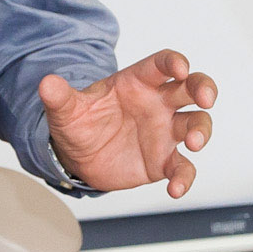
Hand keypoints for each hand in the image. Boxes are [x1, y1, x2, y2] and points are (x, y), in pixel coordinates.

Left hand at [42, 52, 217, 195]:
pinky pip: (182, 167)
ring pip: (196, 123)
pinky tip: (176, 189)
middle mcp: (158, 103)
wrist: (78, 157)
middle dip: (204, 88)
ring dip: (201, 130)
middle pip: (191, 87)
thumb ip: (60, 97)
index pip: (162, 64)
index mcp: (138, 83)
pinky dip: (184, 178)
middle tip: (206, 98)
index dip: (174, 62)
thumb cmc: (80, 123)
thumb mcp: (66, 110)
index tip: (179, 67)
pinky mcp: (163, 160)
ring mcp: (164, 131)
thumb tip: (46, 84)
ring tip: (193, 143)